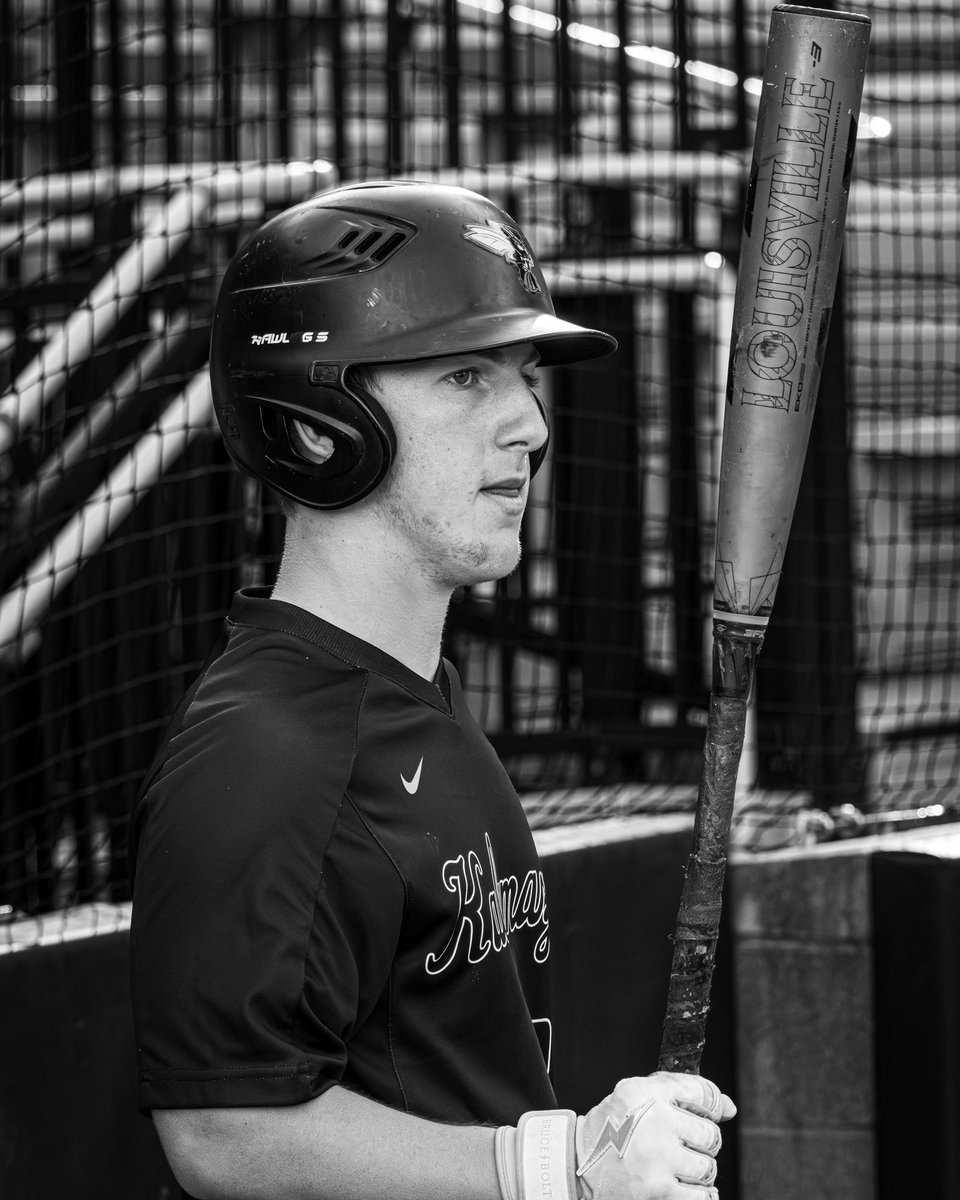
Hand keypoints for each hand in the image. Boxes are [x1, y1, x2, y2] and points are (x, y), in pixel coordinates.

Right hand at [495, 1074, 734, 1199]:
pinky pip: (702, 1196)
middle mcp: (653, 1120)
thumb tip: (728, 1107)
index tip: (712, 1113)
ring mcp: (658, 1158)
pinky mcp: (658, 1190)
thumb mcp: (637, 1093)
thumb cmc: (611, 1127)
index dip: (713, 1106)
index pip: (703, 1093)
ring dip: (699, 1169)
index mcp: (646, 1092)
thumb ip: (681, 1090)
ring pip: (708, 1166)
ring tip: (678, 1166)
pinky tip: (684, 1185)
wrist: (577, 1163)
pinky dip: (699, 1193)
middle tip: (683, 1144)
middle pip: (709, 1134)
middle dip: (702, 1142)